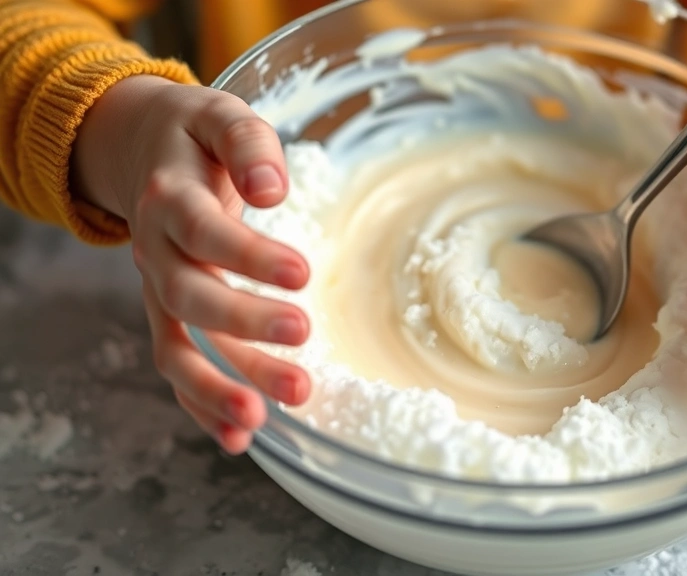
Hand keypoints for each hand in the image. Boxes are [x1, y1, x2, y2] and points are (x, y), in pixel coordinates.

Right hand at [72, 75, 311, 452]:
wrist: (141, 150)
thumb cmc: (196, 136)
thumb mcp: (222, 116)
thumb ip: (247, 143)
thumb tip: (272, 189)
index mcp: (169, 198)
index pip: (203, 230)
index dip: (248, 255)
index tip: (302, 273)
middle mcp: (155, 251)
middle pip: (189, 296)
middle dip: (243, 324)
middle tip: (303, 336)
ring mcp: (158, 290)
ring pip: (177, 346)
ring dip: (219, 385)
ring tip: (268, 416)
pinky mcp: (168, 316)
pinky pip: (178, 366)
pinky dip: (202, 405)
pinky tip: (243, 437)